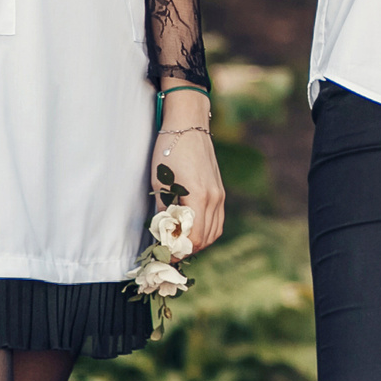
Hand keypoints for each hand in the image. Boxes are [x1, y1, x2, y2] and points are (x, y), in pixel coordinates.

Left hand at [151, 110, 227, 256]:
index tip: (165, 255)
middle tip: (170, 251)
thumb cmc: (170, 151)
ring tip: (180, 242)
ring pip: (215, 230)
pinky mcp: (219, 190)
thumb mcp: (161, 183)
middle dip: (188, 249)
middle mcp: (214, 198)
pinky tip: (192, 228)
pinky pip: (217, 219)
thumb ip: (164, 211)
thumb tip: (163, 234)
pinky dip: (207, 229)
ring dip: (199, 241)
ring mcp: (220, 194)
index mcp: (199, 197)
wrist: (188, 125)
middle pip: (206, 238)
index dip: (179, 251)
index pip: (194, 237)